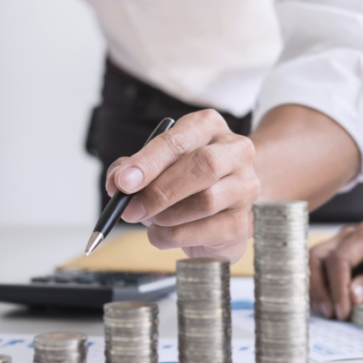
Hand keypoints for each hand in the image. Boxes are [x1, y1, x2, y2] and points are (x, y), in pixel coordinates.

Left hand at [105, 110, 259, 261]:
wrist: (219, 205)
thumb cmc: (181, 179)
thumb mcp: (151, 166)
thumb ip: (128, 170)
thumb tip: (117, 183)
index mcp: (208, 126)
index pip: (179, 141)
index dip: (149, 162)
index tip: (124, 182)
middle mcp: (235, 151)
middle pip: (202, 166)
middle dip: (159, 191)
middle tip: (130, 209)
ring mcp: (245, 186)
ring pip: (206, 201)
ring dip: (166, 216)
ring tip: (150, 219)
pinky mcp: (243, 221)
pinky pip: (206, 231)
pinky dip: (174, 236)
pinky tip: (164, 232)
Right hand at [309, 222, 362, 320]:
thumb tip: (352, 297)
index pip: (340, 259)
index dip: (337, 287)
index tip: (342, 312)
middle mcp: (349, 235)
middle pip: (318, 257)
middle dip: (319, 287)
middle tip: (330, 313)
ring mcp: (341, 243)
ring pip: (313, 262)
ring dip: (315, 288)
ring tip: (327, 312)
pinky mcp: (338, 255)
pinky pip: (320, 269)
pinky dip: (319, 287)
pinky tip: (326, 305)